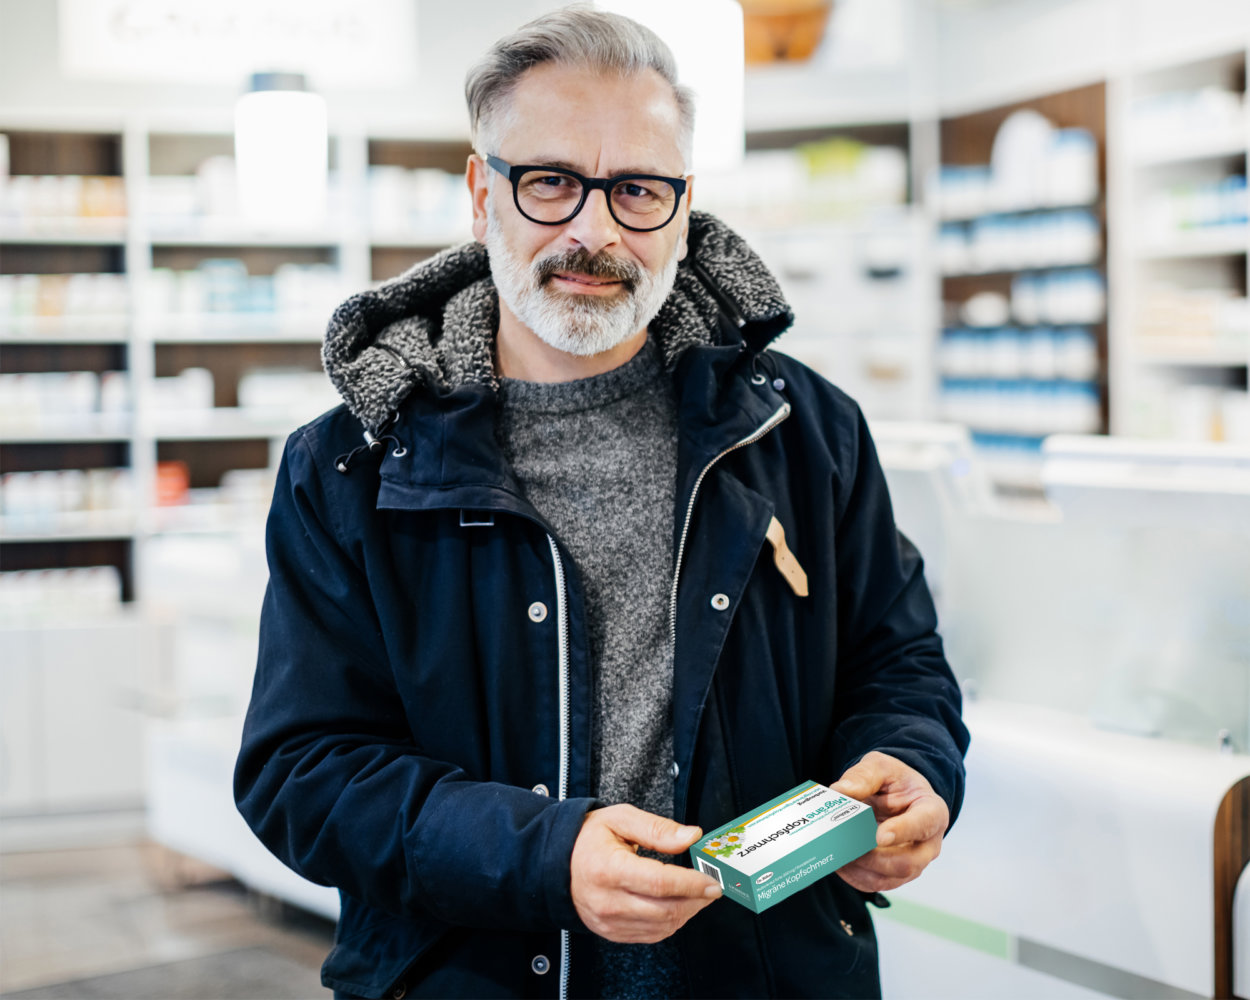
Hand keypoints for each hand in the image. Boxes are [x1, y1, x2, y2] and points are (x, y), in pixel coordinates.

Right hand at [570, 804, 721, 942]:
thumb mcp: (621, 819)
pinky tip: (677, 906)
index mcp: (608, 869)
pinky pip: (651, 935)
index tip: (712, 881)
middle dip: (696, 900)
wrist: (557, 863)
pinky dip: (671, 923)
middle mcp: (607, 901)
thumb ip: (657, 829)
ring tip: (696, 895)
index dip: (691, 884)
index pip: (659, 883)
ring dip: (687, 913)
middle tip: (711, 887)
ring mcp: (608, 922)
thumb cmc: (589, 838)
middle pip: (665, 910)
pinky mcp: (611, 933)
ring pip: (661, 926)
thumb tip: (691, 836)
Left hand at [832, 751, 948, 892]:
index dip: (903, 831)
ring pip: (889, 879)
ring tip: (837, 853)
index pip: (924, 824)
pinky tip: (837, 861)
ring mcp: (913, 863)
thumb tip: (841, 791)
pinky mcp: (894, 876)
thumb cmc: (893, 781)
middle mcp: (928, 844)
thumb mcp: (880, 766)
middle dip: (874, 858)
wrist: (895, 797)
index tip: (879, 835)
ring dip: (860, 869)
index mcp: (932, 811)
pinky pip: (874, 884)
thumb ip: (864, 775)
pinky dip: (853, 876)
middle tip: (847, 846)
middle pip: (908, 862)